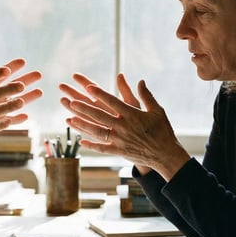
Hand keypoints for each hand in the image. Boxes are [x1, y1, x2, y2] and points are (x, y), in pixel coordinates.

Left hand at [59, 72, 189, 179]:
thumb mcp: (157, 111)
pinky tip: (81, 141)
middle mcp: (124, 127)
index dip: (100, 94)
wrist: (166, 155)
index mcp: (133, 115)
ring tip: (69, 118)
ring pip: (97, 131)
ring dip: (83, 125)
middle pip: (100, 115)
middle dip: (84, 108)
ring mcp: (120, 140)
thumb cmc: (163, 131)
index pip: (113, 102)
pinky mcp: (119, 151)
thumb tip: (140, 81)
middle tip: (70, 100)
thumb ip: (146, 96)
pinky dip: (91, 145)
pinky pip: (103, 148)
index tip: (88, 86)